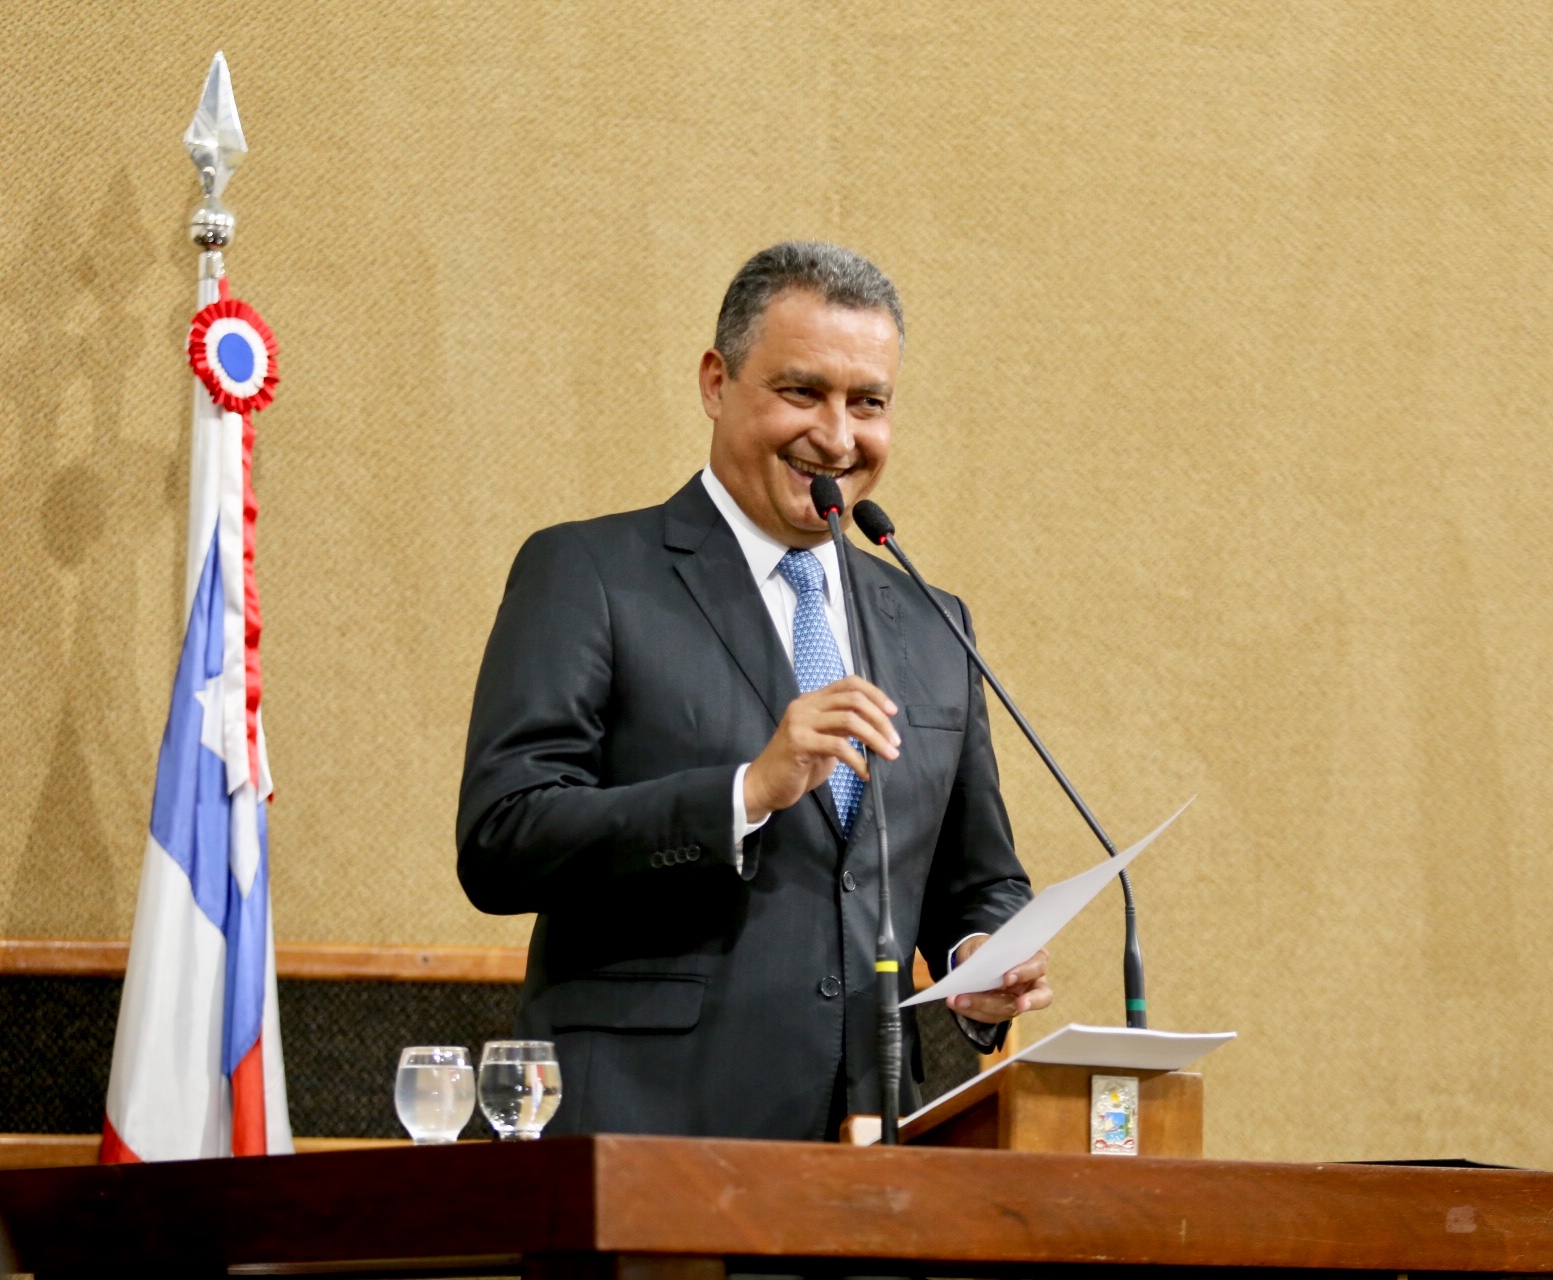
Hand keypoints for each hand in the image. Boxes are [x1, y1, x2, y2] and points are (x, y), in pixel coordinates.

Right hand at [743, 676, 899, 822]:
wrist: (764, 785)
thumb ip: (843, 729)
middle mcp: (806, 705)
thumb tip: (878, 728)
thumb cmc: (796, 766)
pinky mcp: (799, 742)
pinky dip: (858, 760)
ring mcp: (800, 722)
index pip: (849, 683)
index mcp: (813, 700)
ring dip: (875, 738)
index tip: (892, 712)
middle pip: (853, 700)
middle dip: (880, 719)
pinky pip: (838, 746)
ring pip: (849, 720)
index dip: (875, 694)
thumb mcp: (824, 740)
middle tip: (895, 741)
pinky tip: (866, 773)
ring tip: (889, 755)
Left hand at [948, 941, 1052, 1023]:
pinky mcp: (1003, 1010)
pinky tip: (958, 1003)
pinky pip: (992, 1015)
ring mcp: (1020, 998)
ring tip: (959, 1000)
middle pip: (1041, 996)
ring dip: (984, 1006)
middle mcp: (1033, 981)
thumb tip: (982, 968)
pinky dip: (973, 1010)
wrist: (972, 958)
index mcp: (1033, 957)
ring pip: (1010, 1009)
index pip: (1038, 965)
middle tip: (1018, 1005)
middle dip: (1028, 1001)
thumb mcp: (983, 943)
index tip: (1007, 978)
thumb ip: (986, 953)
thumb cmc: (984, 948)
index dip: (1026, 972)